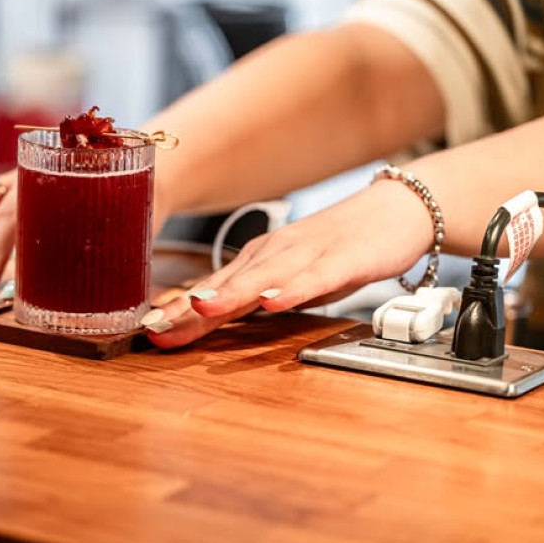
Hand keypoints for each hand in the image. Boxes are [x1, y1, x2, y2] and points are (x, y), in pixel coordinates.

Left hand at [143, 181, 433, 347]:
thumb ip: (253, 300)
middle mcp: (274, 255)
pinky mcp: (343, 260)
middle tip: (157, 327)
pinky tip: (275, 302)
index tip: (146, 332)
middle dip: (189, 308)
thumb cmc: (337, 249)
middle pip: (226, 285)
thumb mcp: (288, 279)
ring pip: (263, 277)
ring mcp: (307, 255)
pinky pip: (315, 277)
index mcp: (258, 262)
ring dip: (231, 294)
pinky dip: (294, 290)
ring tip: (202, 309)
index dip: (178, 312)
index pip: (210, 291)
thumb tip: (209, 320)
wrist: (397, 210)